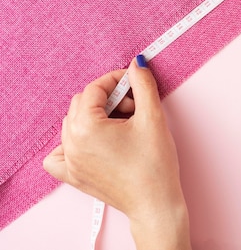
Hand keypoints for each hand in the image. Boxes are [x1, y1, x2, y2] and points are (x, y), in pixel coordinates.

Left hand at [43, 57, 190, 248]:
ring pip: (73, 123)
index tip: (134, 81)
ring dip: (96, 116)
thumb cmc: (154, 165)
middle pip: (82, 103)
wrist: (155, 203)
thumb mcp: (153, 118)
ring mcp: (70, 161)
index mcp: (86, 127)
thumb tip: (137, 64)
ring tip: (123, 126)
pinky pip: (59, 153)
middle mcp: (71, 143)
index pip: (94, 89)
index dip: (116, 80)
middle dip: (109, 99)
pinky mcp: (73, 176)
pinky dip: (72, 142)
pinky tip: (94, 142)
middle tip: (135, 107)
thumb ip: (143, 85)